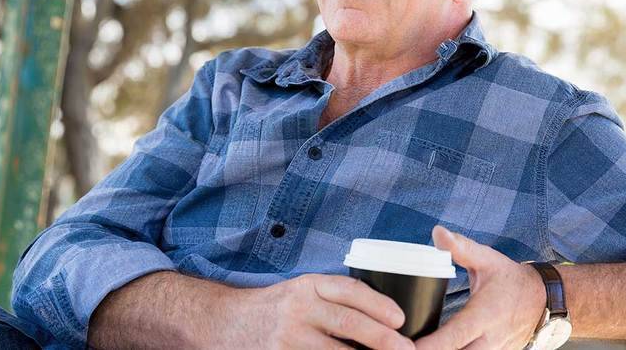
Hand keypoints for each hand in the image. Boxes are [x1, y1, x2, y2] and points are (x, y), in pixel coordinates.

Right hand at [232, 273, 415, 349]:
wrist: (224, 323)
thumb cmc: (274, 308)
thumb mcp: (301, 292)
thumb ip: (333, 299)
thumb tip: (382, 314)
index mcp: (308, 286)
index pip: (349, 291)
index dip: (378, 304)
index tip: (401, 319)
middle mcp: (298, 308)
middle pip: (348, 322)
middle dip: (382, 339)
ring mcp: (288, 337)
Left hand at [414, 226, 546, 349]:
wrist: (544, 300)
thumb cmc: (511, 280)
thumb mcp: (488, 259)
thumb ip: (461, 247)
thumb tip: (437, 233)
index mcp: (484, 316)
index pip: (454, 337)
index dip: (430, 345)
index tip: (409, 345)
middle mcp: (488, 340)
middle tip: (401, 346)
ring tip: (412, 347)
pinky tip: (431, 348)